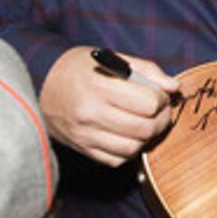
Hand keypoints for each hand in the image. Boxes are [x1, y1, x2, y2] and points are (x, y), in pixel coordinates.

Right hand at [39, 46, 178, 165]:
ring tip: (144, 122)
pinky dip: (129, 149)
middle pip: (145, 128)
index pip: (150, 103)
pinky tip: (127, 134)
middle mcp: (91, 113)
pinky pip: (118, 160)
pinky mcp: (83, 149)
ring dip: (147, 137)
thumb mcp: (113, 58)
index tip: (160, 95)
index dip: (162, 99)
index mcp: (100, 86)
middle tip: (159, 111)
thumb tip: (175, 88)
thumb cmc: (81, 68)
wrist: (41, 84)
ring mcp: (85, 135)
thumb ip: (148, 71)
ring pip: (134, 148)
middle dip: (161, 120)